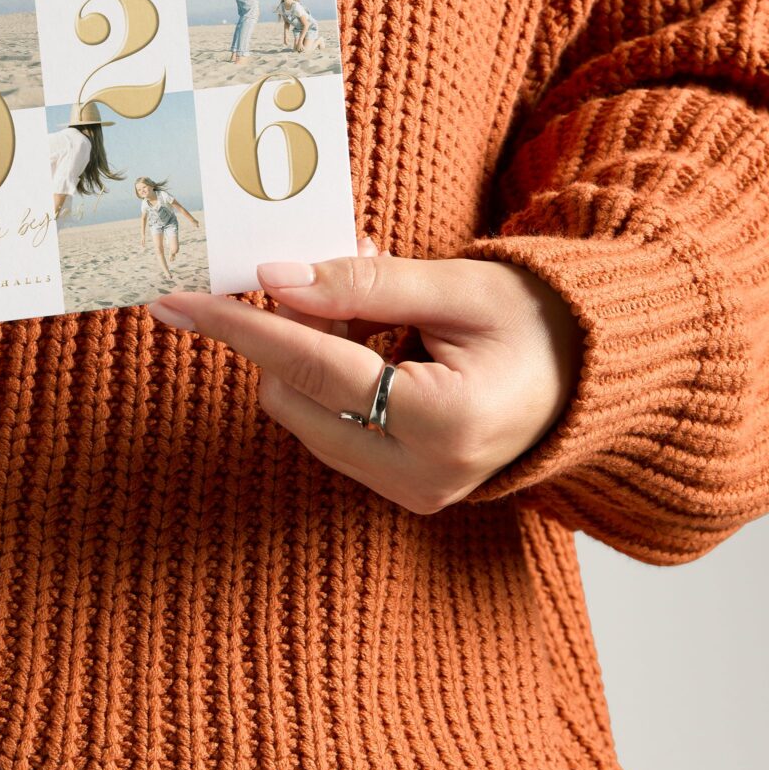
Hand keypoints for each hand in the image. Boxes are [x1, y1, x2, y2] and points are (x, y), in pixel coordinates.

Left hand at [148, 244, 582, 514]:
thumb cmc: (536, 322)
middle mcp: (423, 475)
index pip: (313, 366)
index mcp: (447, 421)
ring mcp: (411, 493)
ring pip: (302, 414)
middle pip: (294, 395)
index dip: (239, 325)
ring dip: (310, 355)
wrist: (591, 378)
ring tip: (376, 312)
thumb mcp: (460, 286)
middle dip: (291, 329)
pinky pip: (328, 430)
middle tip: (335, 276)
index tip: (176, 300)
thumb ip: (366, 285)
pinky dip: (330, 382)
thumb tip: (273, 280)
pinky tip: (375, 346)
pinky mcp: (401, 492)